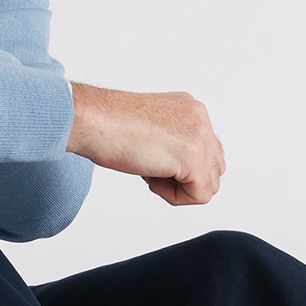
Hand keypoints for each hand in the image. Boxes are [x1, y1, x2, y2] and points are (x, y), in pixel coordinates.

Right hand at [67, 82, 226, 204]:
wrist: (91, 120)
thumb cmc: (107, 125)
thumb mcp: (152, 128)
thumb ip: (174, 141)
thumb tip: (181, 167)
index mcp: (190, 109)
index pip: (206, 149)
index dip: (180, 165)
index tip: (152, 158)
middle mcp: (200, 118)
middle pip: (214, 167)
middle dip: (185, 177)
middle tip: (151, 169)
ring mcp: (200, 137)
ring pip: (210, 183)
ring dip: (180, 187)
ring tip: (150, 171)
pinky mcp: (193, 158)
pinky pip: (200, 195)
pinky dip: (174, 197)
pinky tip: (151, 178)